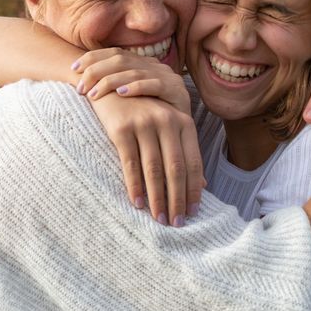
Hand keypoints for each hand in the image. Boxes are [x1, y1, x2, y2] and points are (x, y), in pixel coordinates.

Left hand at [73, 48, 191, 114]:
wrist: (183, 133)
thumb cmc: (150, 117)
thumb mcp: (128, 100)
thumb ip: (111, 89)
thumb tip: (80, 85)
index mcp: (141, 63)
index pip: (114, 52)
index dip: (92, 58)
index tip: (73, 69)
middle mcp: (153, 65)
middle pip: (120, 59)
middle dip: (97, 71)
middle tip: (81, 88)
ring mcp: (167, 77)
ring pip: (134, 71)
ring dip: (111, 81)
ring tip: (94, 93)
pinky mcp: (177, 91)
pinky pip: (155, 84)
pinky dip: (136, 87)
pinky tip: (121, 93)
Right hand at [87, 89, 203, 227]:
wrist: (108, 87)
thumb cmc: (141, 110)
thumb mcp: (166, 125)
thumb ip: (183, 151)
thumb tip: (203, 186)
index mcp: (182, 120)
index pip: (193, 161)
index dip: (194, 189)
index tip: (193, 212)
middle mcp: (166, 120)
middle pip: (176, 168)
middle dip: (177, 199)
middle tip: (176, 223)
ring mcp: (144, 123)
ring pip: (154, 169)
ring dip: (157, 198)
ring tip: (159, 218)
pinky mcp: (122, 128)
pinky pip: (131, 164)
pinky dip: (135, 186)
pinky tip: (137, 204)